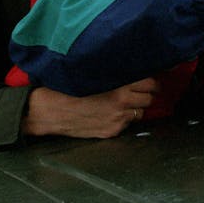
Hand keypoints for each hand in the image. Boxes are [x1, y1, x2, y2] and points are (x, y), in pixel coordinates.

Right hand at [21, 77, 158, 137]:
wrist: (51, 111)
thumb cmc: (70, 88)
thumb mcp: (95, 75)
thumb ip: (116, 74)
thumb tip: (131, 71)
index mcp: (120, 88)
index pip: (150, 84)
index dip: (151, 82)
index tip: (150, 80)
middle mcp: (122, 105)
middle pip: (149, 99)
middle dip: (147, 94)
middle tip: (141, 90)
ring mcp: (118, 120)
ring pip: (140, 113)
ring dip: (136, 107)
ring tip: (126, 102)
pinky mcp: (111, 131)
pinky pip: (127, 123)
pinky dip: (124, 118)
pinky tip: (113, 112)